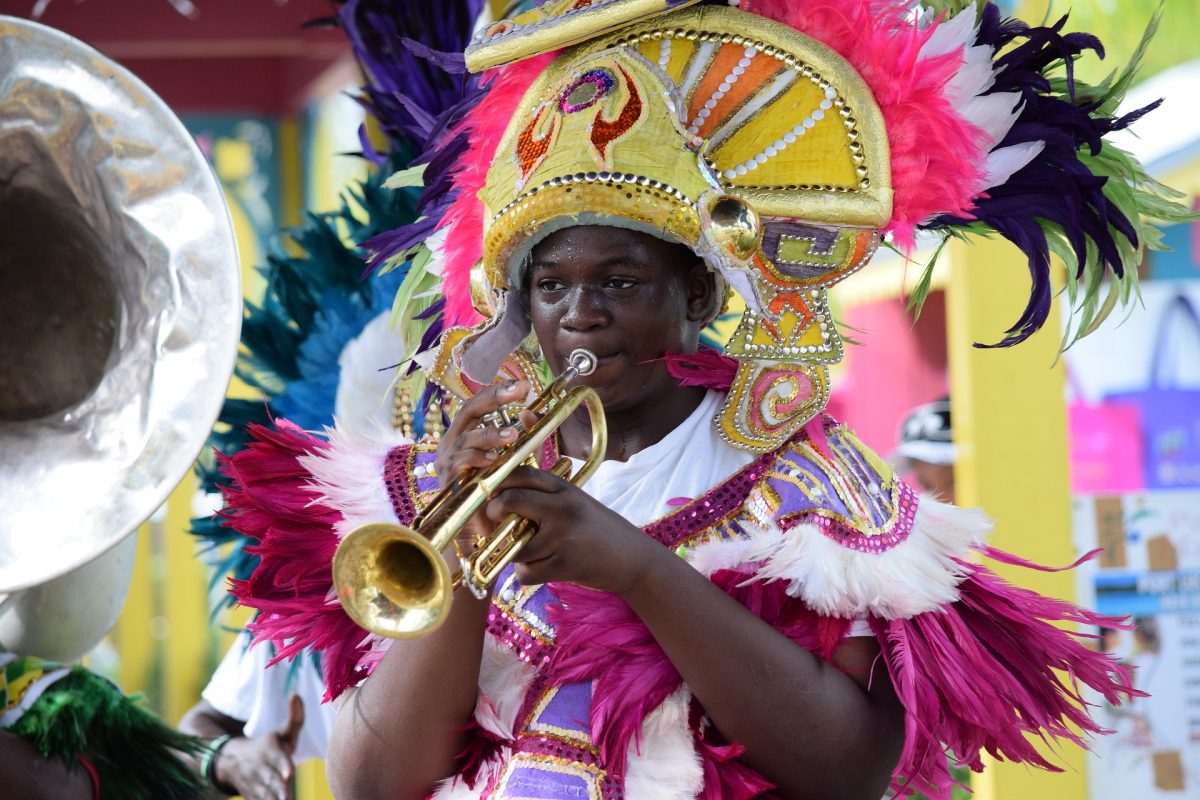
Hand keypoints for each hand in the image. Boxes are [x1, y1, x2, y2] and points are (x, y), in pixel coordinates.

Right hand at [213, 694, 303, 799]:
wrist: (231, 761)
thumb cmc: (270, 747)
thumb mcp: (282, 732)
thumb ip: (294, 717)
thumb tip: (296, 694)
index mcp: (269, 749)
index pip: (277, 758)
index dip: (282, 765)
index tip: (289, 774)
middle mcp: (260, 767)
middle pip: (270, 779)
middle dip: (279, 789)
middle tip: (287, 798)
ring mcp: (254, 783)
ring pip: (263, 794)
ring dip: (272, 799)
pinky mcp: (251, 796)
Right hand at [433, 380, 537, 552]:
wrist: (480, 530)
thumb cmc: (496, 492)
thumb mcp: (516, 461)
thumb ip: (525, 439)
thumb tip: (532, 412)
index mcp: (468, 432)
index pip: (479, 405)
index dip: (498, 392)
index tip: (522, 386)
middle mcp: (454, 442)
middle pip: (468, 411)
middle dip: (492, 399)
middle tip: (516, 392)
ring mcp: (447, 460)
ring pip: (466, 437)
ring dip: (490, 434)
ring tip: (512, 435)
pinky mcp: (447, 480)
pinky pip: (460, 463)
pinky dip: (478, 459)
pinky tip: (495, 460)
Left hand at [484, 466, 656, 593]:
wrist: (633, 559)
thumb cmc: (600, 531)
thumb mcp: (576, 502)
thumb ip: (545, 495)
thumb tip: (505, 484)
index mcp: (565, 490)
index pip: (522, 474)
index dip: (499, 483)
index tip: (492, 495)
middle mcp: (563, 508)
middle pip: (509, 502)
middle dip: (493, 514)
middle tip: (494, 523)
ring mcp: (563, 537)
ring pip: (514, 546)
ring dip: (515, 554)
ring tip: (531, 553)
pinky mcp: (564, 564)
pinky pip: (525, 572)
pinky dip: (526, 575)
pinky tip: (541, 569)